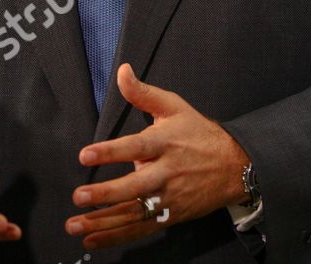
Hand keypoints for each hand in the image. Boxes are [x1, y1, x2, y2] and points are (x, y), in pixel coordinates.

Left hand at [66, 63, 249, 249]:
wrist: (235, 165)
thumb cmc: (200, 133)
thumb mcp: (174, 107)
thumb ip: (143, 93)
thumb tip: (122, 71)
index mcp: (166, 142)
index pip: (136, 147)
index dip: (111, 152)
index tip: (85, 155)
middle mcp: (167, 172)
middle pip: (135, 185)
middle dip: (106, 194)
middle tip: (79, 196)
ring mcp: (169, 197)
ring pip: (134, 212)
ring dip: (103, 222)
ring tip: (75, 225)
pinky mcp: (171, 215)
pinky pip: (141, 228)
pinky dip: (117, 236)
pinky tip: (93, 240)